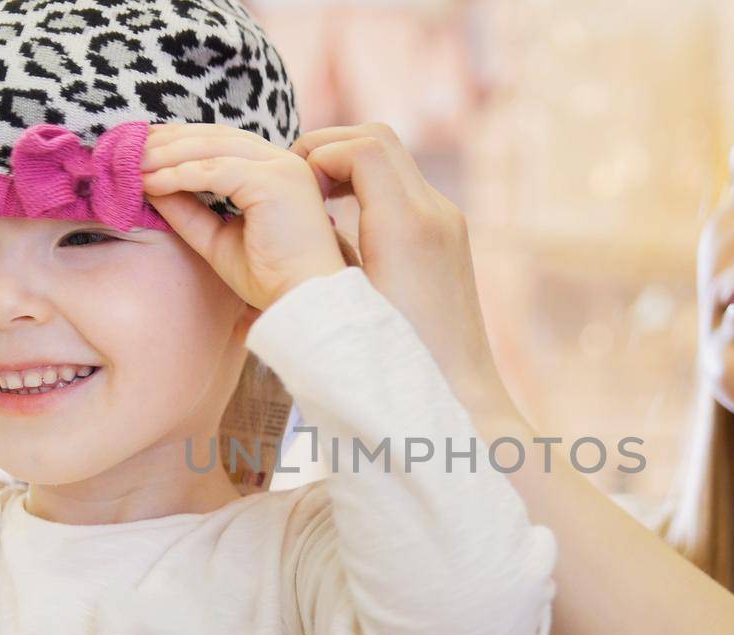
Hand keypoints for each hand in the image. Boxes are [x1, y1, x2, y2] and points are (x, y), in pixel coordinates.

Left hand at [140, 123, 344, 308]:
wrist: (303, 303)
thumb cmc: (270, 278)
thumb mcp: (217, 238)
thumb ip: (188, 210)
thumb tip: (149, 184)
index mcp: (275, 171)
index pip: (221, 141)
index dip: (179, 140)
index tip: (142, 145)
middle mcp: (283, 162)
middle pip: (214, 136)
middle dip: (167, 139)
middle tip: (126, 146)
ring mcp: (282, 168)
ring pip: (213, 147)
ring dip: (167, 154)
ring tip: (131, 164)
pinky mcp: (276, 181)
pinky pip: (217, 170)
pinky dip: (180, 174)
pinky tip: (151, 182)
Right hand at [292, 123, 511, 414]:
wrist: (461, 398)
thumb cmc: (396, 368)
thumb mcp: (342, 312)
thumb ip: (314, 255)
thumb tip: (272, 224)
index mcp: (407, 227)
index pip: (360, 148)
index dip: (317, 153)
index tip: (289, 182)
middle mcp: (435, 214)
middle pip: (377, 138)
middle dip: (328, 147)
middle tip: (292, 179)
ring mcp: (447, 222)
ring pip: (392, 158)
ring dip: (346, 165)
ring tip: (310, 198)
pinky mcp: (449, 236)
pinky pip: (403, 185)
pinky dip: (366, 185)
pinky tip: (340, 222)